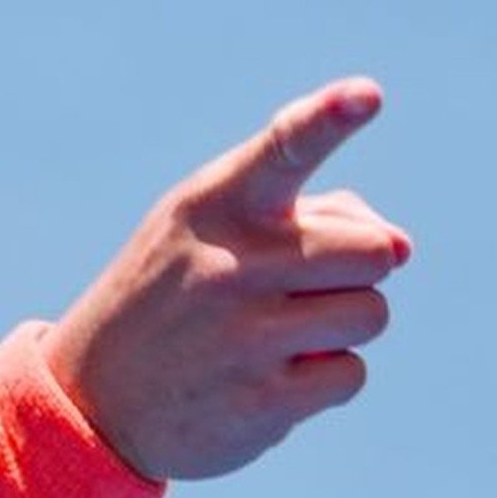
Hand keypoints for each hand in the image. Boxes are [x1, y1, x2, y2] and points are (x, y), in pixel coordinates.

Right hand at [43, 77, 409, 482]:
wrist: (93, 399)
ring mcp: (244, 337)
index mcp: (217, 205)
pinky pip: (350, 375)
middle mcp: (230, 264)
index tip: (368, 94)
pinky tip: (268, 379)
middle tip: (297, 288)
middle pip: (373, 251)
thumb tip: (402, 247)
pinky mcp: (260, 403)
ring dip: (342, 326)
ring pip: (371, 313)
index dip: (329, 118)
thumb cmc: (178, 295)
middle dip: (356, 270)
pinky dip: (324, 379)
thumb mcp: (215, 231)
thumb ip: (312, 214)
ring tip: (278, 335)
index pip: (284, 149)